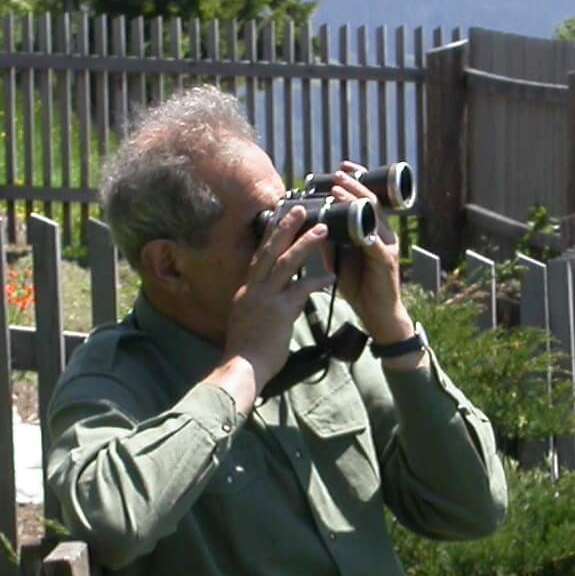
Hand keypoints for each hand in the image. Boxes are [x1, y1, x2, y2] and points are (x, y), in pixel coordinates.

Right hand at [219, 204, 335, 390]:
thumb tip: (275, 297)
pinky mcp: (279, 311)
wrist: (243, 368)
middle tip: (298, 207)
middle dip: (284, 226)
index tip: (279, 215)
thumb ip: (261, 303)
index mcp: (247, 289)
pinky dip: (316, 281)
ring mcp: (265, 298)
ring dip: (304, 243)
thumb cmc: (247, 349)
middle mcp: (253, 289)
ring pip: (284, 263)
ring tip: (321, 228)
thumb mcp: (249, 318)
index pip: (259, 255)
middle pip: (269, 250)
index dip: (270, 235)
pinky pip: (300, 290)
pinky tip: (331, 277)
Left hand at [324, 162, 413, 342]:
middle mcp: (384, 234)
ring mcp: (387, 246)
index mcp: (374, 231)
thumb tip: (315, 221)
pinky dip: (365, 232)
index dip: (358, 181)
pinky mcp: (386, 262)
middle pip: (372, 202)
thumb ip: (331, 240)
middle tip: (339, 172)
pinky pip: (376, 243)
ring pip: (374, 216)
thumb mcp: (340, 258)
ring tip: (339, 190)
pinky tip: (355, 223)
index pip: (368, 199)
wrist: (377, 314)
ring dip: (357, 201)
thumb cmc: (360, 286)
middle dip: (355, 184)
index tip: (342, 167)